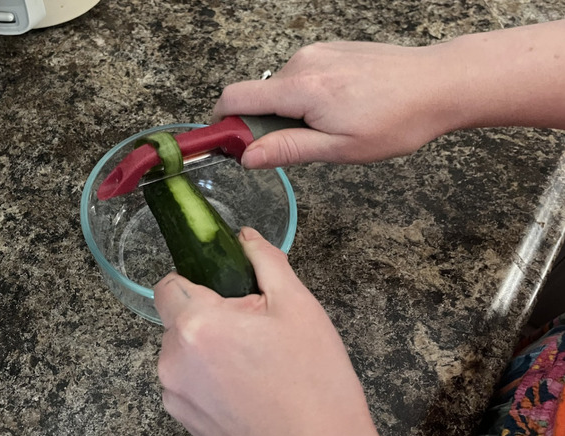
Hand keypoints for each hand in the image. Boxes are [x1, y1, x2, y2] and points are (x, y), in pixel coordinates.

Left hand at [154, 227, 377, 435]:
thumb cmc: (314, 383)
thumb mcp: (298, 306)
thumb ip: (265, 261)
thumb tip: (246, 238)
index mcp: (197, 325)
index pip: (168, 283)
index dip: (196, 281)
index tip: (225, 291)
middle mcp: (174, 360)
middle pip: (177, 317)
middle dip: (208, 315)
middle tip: (253, 330)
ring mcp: (176, 394)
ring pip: (181, 350)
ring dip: (207, 347)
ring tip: (252, 362)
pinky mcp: (183, 418)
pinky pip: (186, 380)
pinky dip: (207, 377)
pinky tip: (244, 385)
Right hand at [213, 20, 564, 167]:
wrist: (441, 83)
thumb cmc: (398, 119)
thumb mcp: (340, 148)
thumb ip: (287, 149)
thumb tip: (246, 156)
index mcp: (301, 88)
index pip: (234, 98)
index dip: (223, 123)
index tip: (230, 145)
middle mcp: (302, 62)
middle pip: (257, 96)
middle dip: (265, 124)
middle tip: (303, 146)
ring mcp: (317, 52)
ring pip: (281, 88)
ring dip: (290, 112)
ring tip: (331, 126)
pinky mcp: (330, 49)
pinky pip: (301, 77)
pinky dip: (307, 97)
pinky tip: (342, 108)